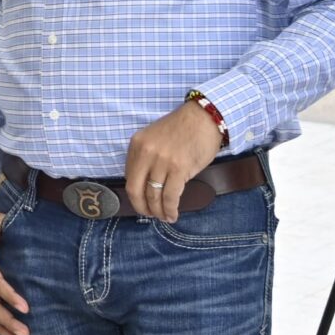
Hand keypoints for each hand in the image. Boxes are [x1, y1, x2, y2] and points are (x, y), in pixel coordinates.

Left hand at [122, 102, 224, 224]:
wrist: (205, 117)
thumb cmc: (183, 127)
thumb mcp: (154, 137)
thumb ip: (147, 157)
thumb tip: (145, 184)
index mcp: (137, 144)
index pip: (129, 177)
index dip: (134, 195)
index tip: (141, 202)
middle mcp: (146, 153)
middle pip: (135, 190)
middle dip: (141, 207)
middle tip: (149, 215)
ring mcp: (162, 161)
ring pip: (153, 196)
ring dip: (158, 211)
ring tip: (164, 217)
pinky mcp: (179, 169)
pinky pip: (170, 196)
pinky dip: (170, 210)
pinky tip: (173, 215)